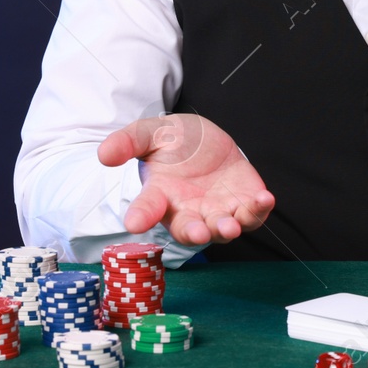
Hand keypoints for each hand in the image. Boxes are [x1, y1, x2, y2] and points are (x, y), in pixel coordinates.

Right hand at [97, 113, 274, 246]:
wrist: (207, 139)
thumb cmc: (174, 142)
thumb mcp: (150, 133)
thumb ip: (128, 142)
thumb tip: (104, 154)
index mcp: (161, 196)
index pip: (148, 209)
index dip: (141, 216)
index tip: (134, 224)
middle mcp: (188, 210)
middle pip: (188, 230)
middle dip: (193, 233)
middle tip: (197, 233)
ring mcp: (218, 210)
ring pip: (222, 228)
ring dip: (227, 228)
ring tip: (230, 225)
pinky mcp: (244, 202)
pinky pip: (252, 214)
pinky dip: (259, 210)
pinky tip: (264, 198)